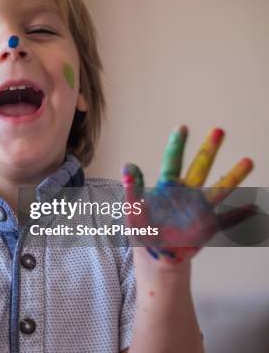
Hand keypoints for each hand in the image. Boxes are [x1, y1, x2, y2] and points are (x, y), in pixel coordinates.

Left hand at [122, 126, 254, 263]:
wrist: (155, 253)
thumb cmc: (142, 228)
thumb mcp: (132, 208)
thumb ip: (132, 188)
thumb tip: (127, 166)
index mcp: (167, 187)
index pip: (172, 161)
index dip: (176, 145)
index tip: (182, 127)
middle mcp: (186, 193)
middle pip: (199, 167)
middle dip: (208, 150)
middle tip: (219, 130)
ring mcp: (199, 210)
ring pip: (219, 189)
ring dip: (233, 176)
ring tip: (248, 161)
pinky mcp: (207, 228)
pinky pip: (227, 221)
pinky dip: (240, 215)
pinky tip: (254, 207)